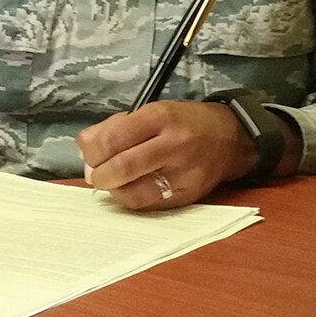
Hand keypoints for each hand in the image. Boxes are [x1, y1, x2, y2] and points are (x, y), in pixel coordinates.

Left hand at [77, 101, 255, 210]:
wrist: (229, 137)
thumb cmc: (183, 122)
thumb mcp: (150, 111)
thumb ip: (114, 128)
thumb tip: (87, 155)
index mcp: (159, 117)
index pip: (111, 139)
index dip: (92, 152)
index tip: (90, 154)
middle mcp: (174, 145)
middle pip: (121, 168)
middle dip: (99, 175)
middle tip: (97, 173)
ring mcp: (183, 173)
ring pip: (134, 194)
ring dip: (114, 191)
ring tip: (115, 182)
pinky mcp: (188, 195)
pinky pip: (149, 205)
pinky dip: (133, 199)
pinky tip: (133, 189)